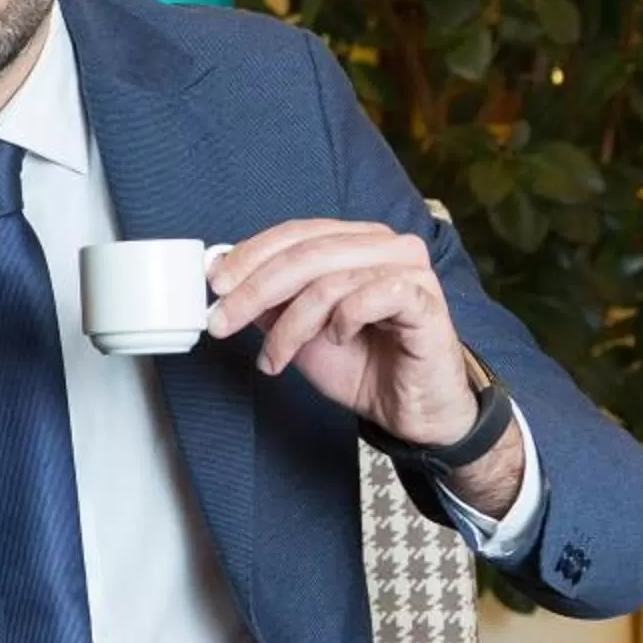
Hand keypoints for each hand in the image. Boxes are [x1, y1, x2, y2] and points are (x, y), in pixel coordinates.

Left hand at [205, 220, 479, 446]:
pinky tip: (336, 339)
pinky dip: (344, 320)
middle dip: (255, 290)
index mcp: (355, 241)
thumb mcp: (297, 330)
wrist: (408, 410)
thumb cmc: (361, 364)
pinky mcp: (427, 301)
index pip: (296, 233)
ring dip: (290, 324)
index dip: (250, 254)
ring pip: (331, 280)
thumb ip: (268, 301)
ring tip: (275, 357)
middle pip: (307, 253)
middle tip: (222, 321)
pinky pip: (374, 296)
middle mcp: (385, 246)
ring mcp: (410, 271)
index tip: (214, 284)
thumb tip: (223, 279)